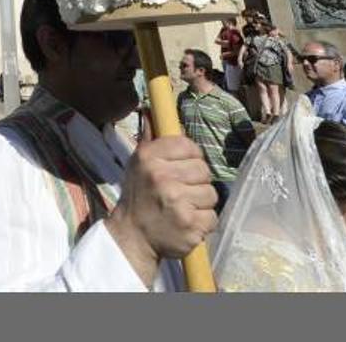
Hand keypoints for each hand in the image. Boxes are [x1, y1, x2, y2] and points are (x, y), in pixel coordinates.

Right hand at [105, 135, 217, 285]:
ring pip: (211, 194)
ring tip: (183, 208)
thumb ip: (150, 138)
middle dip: (196, 182)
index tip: (182, 168)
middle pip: (204, 170)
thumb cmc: (139, 196)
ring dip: (201, 203)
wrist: (132, 236)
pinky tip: (188, 223)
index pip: (188, 145)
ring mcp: (177, 202)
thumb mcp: (137, 164)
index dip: (190, 157)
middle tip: (180, 192)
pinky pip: (213, 217)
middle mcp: (161, 177)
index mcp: (148, 157)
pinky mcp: (190, 225)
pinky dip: (204, 222)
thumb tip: (151, 109)